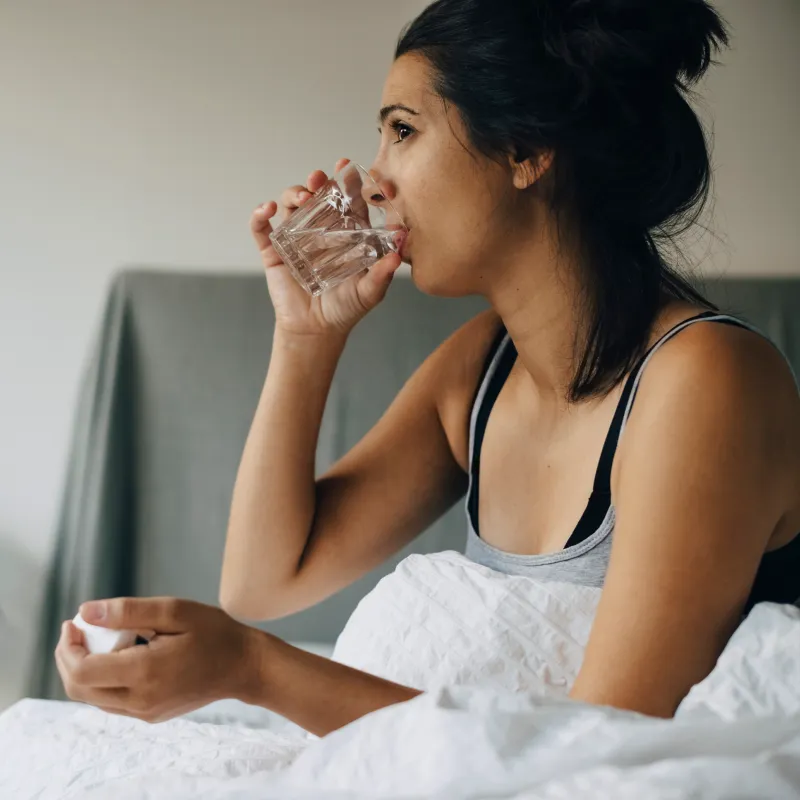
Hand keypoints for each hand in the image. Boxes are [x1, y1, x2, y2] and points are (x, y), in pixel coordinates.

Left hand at [54, 597, 262, 722]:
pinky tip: (121, 654)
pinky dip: (103, 678)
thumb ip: (128, 611)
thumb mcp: (174, 611)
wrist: (244, 666)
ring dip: (85, 667)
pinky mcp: (150, 715)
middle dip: (69, 658)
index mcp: (144, 673)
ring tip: (103, 637)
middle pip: (79, 688)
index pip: (82, 671)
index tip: (73, 623)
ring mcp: (144, 712)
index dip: (68, 647)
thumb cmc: (214, 632)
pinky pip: (111, 701)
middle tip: (79, 629)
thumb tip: (85, 612)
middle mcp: (140, 700)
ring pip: (92, 697)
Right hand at [252, 157, 403, 336]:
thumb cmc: (346, 309)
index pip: (348, 201)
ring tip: (301, 196)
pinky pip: (262, 228)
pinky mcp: (274, 252)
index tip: (348, 168)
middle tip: (319, 179)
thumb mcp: (370, 292)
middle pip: (318, 196)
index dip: (348, 183)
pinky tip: (267, 209)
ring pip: (291, 205)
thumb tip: (399, 254)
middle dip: (318, 182)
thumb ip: (383, 273)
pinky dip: (260, 215)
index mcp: (345, 234)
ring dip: (293, 193)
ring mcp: (295, 239)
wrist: (317, 330)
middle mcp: (320, 231)